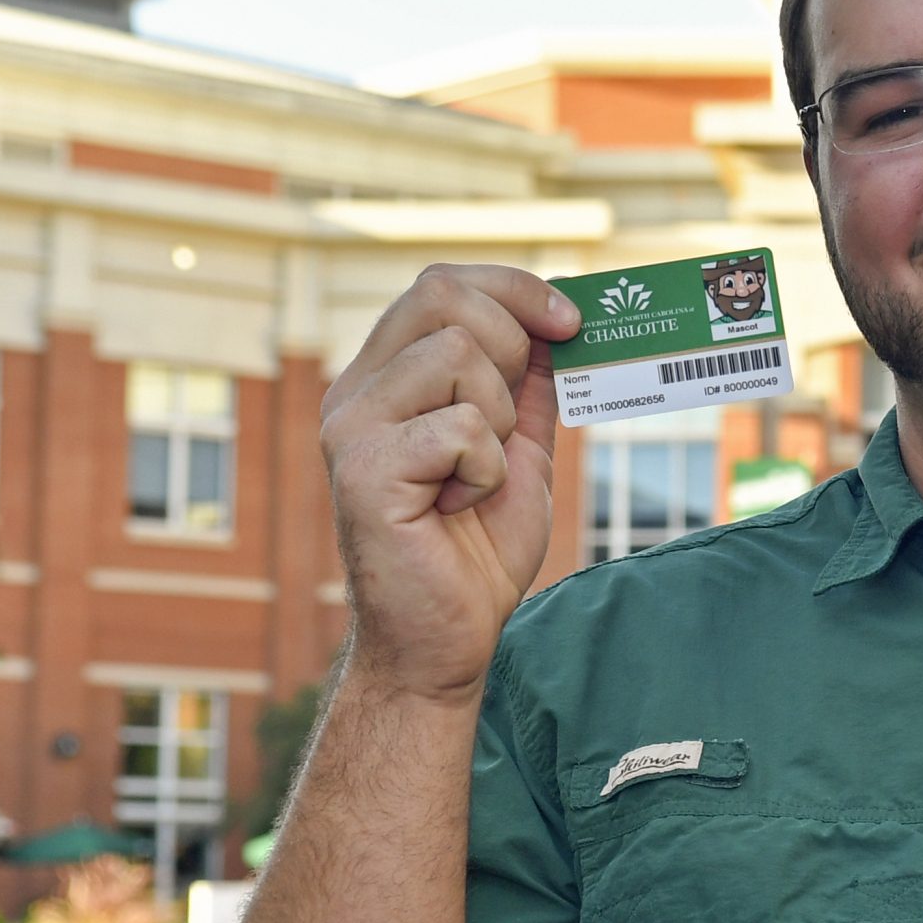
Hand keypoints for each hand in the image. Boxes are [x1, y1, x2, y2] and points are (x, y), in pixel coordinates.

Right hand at [319, 263, 579, 704]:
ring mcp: (352, 428)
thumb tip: (557, 320)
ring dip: (496, 421)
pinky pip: (460, 428)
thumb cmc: (476, 549)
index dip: (513, 289)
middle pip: (442, 295)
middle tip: (510, 421)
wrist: (446, 639)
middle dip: (510, 346)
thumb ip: (528, 385)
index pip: (441, 284)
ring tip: (473, 478)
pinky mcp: (364, 471)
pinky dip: (485, 470)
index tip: (570, 321)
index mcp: (387, 377)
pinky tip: (457, 508)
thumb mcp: (518, 448)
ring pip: (456, 356)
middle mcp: (356, 392)